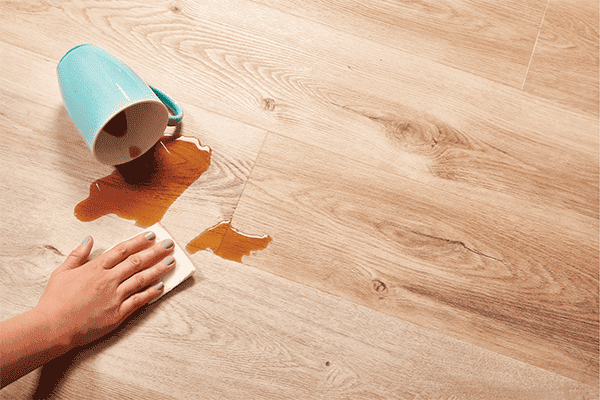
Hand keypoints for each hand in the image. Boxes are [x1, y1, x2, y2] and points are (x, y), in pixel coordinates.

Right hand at [34, 231, 175, 349]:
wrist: (52, 327)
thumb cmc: (54, 301)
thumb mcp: (61, 272)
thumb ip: (77, 255)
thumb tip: (89, 239)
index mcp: (95, 268)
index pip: (122, 250)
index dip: (138, 241)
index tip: (151, 235)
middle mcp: (108, 280)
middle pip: (136, 262)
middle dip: (155, 252)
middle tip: (169, 244)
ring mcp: (114, 296)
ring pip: (141, 279)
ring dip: (158, 269)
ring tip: (172, 262)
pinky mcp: (117, 313)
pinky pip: (139, 300)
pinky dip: (151, 293)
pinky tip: (161, 286)